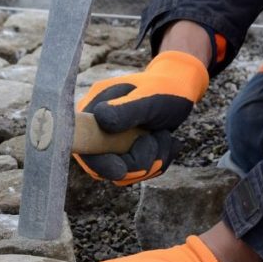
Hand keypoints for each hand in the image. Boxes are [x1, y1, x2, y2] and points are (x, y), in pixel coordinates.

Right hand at [74, 50, 208, 184]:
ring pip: (124, 173)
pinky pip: (137, 172)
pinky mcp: (125, 153)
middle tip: (157, 140)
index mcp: (93, 111)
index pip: (83, 145)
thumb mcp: (148, 97)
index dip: (99, 163)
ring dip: (152, 161)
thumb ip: (125, 110)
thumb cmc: (162, 88)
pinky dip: (158, 162)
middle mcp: (97, 129)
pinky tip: (167, 142)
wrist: (179, 88)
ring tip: (165, 136)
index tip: (121, 168)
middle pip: (103, 166)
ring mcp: (111, 143)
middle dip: (136, 163)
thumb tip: (100, 119)